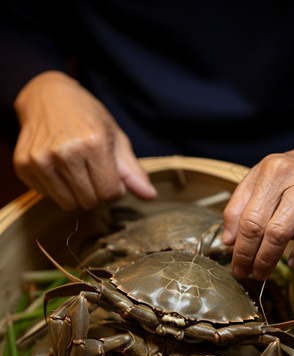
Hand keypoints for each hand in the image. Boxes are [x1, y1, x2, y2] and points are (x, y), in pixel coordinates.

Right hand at [13, 71, 156, 209]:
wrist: (46, 95)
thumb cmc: (86, 116)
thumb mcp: (115, 138)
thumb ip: (132, 171)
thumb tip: (150, 196)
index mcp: (94, 143)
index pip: (110, 194)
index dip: (114, 190)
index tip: (110, 176)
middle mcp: (65, 152)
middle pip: (89, 202)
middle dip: (96, 193)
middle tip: (92, 172)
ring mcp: (41, 159)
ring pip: (68, 204)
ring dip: (75, 193)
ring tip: (75, 170)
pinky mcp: (24, 165)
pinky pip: (47, 196)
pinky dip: (56, 187)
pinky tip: (58, 167)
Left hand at [222, 132, 293, 279]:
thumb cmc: (292, 174)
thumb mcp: (261, 179)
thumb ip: (240, 205)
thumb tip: (229, 239)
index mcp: (268, 170)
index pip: (244, 214)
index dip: (237, 244)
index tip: (234, 261)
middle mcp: (287, 176)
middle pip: (258, 224)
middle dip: (247, 254)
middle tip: (244, 272)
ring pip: (281, 232)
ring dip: (268, 258)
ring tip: (262, 271)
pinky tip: (292, 262)